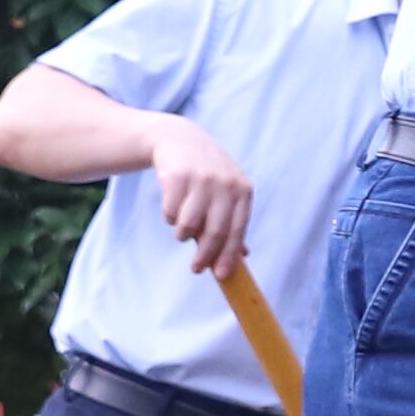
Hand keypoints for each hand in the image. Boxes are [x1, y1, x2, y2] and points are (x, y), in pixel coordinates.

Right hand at [149, 120, 259, 275]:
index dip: (229, 255)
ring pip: (189, 224)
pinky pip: (171, 212)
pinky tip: (173, 207)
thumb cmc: (208, 174)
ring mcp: (201, 179)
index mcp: (243, 190)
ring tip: (182, 229)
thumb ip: (233, 221)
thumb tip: (243, 255)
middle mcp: (225, 184)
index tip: (221, 276)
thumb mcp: (228, 192)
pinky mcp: (177, 176)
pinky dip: (170, 216)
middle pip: (215, 231)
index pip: (237, 229)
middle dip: (205, 255)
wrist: (180, 139)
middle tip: (196, 269)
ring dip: (183, 234)